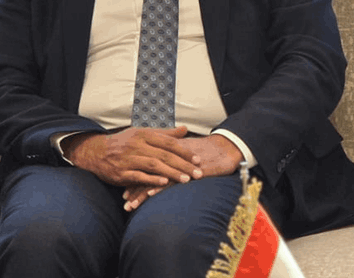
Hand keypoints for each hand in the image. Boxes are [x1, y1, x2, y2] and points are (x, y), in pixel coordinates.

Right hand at [64, 125, 202, 187]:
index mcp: (143, 135)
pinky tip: (164, 183)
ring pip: (153, 165)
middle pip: (164, 155)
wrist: (96, 152)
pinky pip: (138, 176)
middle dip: (183, 165)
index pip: (168, 142)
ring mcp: (128, 159)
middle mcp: (136, 145)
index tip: (198, 159)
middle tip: (198, 173)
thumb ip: (165, 134)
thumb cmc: (124, 143)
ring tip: (186, 180)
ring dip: (171, 173)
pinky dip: (151, 180)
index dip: (184, 151)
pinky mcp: (121, 173)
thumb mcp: (142, 134)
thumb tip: (185, 129)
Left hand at [119, 135, 243, 211]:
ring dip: (142, 192)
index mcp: (170, 152)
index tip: (125, 187)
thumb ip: (177, 159)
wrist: (228, 148)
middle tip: (124, 200)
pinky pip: (172, 179)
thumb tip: (166, 168)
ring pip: (156, 178)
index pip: (148, 164)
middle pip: (148, 172)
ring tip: (131, 205)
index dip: (136, 175)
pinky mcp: (189, 170)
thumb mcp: (191, 155)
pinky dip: (160, 186)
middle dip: (135, 187)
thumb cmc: (211, 153)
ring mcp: (179, 164)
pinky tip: (149, 195)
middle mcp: (171, 157)